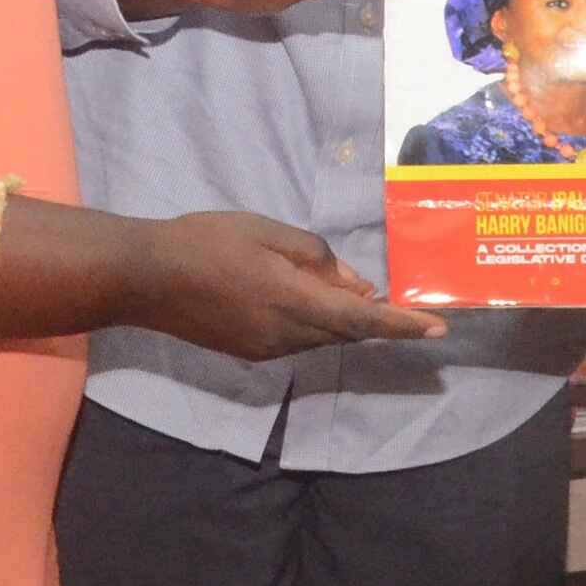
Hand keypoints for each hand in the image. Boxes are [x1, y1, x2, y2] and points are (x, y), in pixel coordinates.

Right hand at [137, 211, 446, 362]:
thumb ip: (315, 258)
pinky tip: (305, 299)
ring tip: (344, 288)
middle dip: (374, 319)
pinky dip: (315, 323)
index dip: (403, 325)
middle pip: (346, 333)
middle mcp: (285, 337)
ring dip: (342, 320)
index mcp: (293, 302)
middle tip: (396, 298)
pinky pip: (297, 340)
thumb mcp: (266, 233)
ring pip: (321, 337)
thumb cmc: (206, 242)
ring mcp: (266, 350)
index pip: (363, 319)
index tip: (438, 329)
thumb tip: (354, 283)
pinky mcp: (249, 352)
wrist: (146, 278)